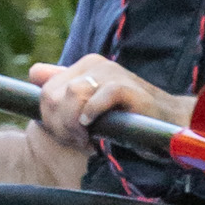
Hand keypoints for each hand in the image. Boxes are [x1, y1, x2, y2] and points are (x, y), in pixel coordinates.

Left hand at [28, 52, 190, 153]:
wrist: (170, 123)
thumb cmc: (129, 118)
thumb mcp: (90, 105)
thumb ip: (62, 88)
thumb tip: (33, 72)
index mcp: (84, 67)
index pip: (45, 92)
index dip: (51, 119)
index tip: (70, 136)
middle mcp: (95, 65)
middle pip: (52, 95)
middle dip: (60, 124)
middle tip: (80, 140)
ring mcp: (112, 73)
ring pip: (72, 94)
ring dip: (74, 124)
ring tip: (88, 138)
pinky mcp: (127, 87)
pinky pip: (98, 97)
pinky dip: (92, 114)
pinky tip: (95, 128)